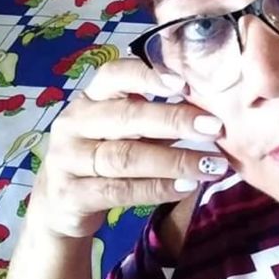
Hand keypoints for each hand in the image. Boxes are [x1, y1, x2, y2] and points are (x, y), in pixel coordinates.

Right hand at [30, 59, 227, 238]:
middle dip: (176, 120)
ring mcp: (68, 159)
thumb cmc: (106, 154)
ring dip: (175, 160)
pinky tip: (187, 187)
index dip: (148, 75)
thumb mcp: (125, 130)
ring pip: (126, 156)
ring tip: (213, 165)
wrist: (62, 204)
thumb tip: (214, 107)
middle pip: (128, 117)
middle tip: (216, 127)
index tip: (185, 82)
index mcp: (91, 98)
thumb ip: (157, 115)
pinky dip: (157, 189)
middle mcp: (75, 122)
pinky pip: (119, 191)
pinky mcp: (70, 195)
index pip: (114, 74)